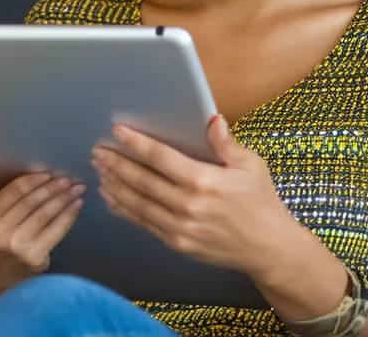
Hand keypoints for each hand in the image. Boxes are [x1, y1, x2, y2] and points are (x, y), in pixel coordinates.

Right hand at [0, 154, 86, 295]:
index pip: (5, 190)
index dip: (27, 179)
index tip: (45, 170)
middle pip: (30, 199)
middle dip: (51, 185)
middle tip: (66, 174)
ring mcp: (13, 244)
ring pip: (45, 212)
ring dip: (64, 196)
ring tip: (77, 185)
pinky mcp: (32, 256)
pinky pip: (56, 229)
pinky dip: (69, 214)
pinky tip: (77, 203)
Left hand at [92, 117, 300, 279]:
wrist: (268, 248)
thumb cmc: (262, 203)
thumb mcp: (252, 166)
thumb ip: (227, 143)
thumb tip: (212, 120)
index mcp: (205, 181)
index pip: (162, 158)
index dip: (138, 143)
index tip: (118, 131)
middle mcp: (188, 205)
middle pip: (142, 181)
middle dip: (117, 164)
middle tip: (98, 150)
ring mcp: (180, 228)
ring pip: (138, 204)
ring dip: (115, 186)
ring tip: (100, 170)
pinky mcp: (178, 243)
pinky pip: (144, 224)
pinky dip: (125, 210)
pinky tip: (114, 198)